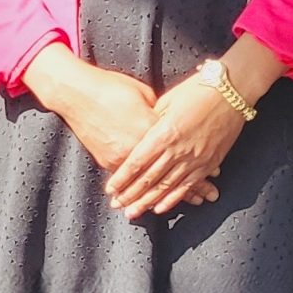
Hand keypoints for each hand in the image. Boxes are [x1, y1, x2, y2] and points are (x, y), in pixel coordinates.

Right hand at [33, 56, 220, 204]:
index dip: (197, 163)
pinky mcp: (108, 161)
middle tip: (206, 199)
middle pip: (169, 172)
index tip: (213, 174)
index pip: (181, 151)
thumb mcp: (144, 94)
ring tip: (186, 205)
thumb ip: (161, 112)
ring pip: (150, 183)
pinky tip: (154, 202)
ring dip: (169, 195)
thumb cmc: (113, 87)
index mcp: (152, 128)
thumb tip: (174, 123)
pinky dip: (144, 192)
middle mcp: (139, 148)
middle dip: (190, 187)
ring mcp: (122, 157)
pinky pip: (131, 182)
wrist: (79, 93)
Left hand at [105, 71, 245, 218]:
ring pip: (166, 187)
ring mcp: (194, 159)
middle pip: (149, 178)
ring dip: (148, 202)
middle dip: (131, 194)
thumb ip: (153, 120)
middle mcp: (178, 150)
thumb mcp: (168, 100)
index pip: (137, 162)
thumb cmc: (198, 90)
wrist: (231, 92)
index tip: (110, 188)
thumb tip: (140, 134)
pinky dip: (173, 199)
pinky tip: (161, 208)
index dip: (122, 177)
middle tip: (117, 206)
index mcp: (165, 132)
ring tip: (134, 212)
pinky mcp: (208, 163)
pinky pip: (187, 186)